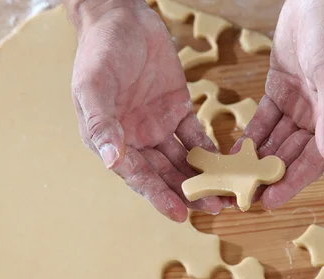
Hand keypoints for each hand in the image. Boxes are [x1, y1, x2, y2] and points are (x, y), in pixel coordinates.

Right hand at [66, 0, 221, 221]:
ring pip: (183, 161)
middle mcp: (135, 140)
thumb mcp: (94, 86)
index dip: (158, 195)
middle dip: (189, 193)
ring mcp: (158, 127)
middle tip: (215, 208)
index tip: (180, 215)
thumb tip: (111, 159)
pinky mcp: (178, 111)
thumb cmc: (100, 50)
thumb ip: (102, 123)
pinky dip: (211, 151)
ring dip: (204, 178)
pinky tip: (229, 164)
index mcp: (111, 140)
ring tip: (227, 193)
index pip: (138, 175)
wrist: (121, 17)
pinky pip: (196, 136)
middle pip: (165, 174)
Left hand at [232, 0, 323, 208]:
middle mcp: (318, 121)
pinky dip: (250, 137)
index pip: (313, 162)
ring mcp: (298, 108)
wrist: (321, 0)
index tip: (269, 201)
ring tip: (232, 180)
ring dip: (255, 161)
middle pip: (289, 157)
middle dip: (267, 177)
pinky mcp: (280, 93)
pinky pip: (262, 122)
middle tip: (241, 197)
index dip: (290, 183)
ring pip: (273, 143)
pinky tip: (232, 153)